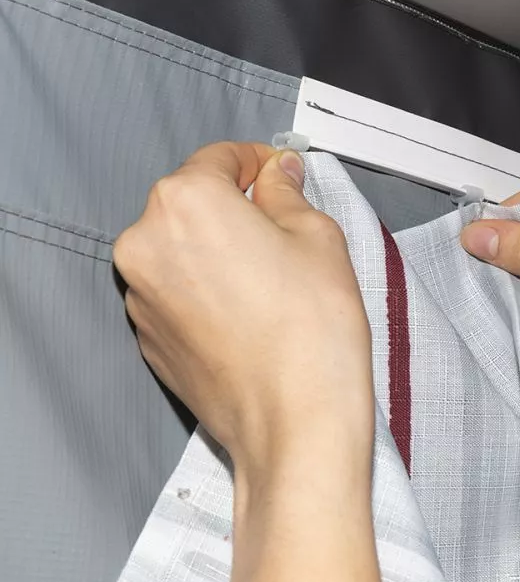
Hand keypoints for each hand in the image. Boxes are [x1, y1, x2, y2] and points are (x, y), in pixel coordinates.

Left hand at [113, 143, 374, 486]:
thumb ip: (286, 193)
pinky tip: (253, 313)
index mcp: (185, 203)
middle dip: (236, 207)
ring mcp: (140, 295)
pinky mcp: (148, 337)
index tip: (280, 174)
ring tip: (273, 281)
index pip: (219, 158)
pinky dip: (207, 290)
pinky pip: (177, 292)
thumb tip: (277, 174)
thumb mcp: (318, 237)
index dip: (257, 162)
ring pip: (182, 249)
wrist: (294, 423)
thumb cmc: (311, 331)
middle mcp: (145, 243)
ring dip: (219, 249)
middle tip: (286, 230)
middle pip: (192, 202)